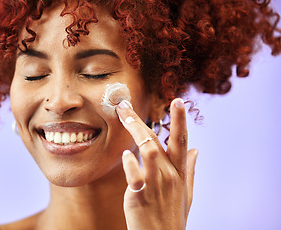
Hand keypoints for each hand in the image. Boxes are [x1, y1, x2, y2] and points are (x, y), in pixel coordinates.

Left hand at [116, 98, 197, 229]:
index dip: (179, 120)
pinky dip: (130, 162)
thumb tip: (196, 150)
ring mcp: (155, 185)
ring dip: (135, 131)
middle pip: (156, 140)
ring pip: (148, 150)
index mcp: (180, 173)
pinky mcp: (140, 195)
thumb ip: (190, 170)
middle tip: (125, 105)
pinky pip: (135, 174)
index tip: (176, 100)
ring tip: (123, 117)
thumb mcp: (187, 194)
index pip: (181, 141)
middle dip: (140, 120)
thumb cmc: (172, 217)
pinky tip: (125, 154)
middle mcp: (169, 176)